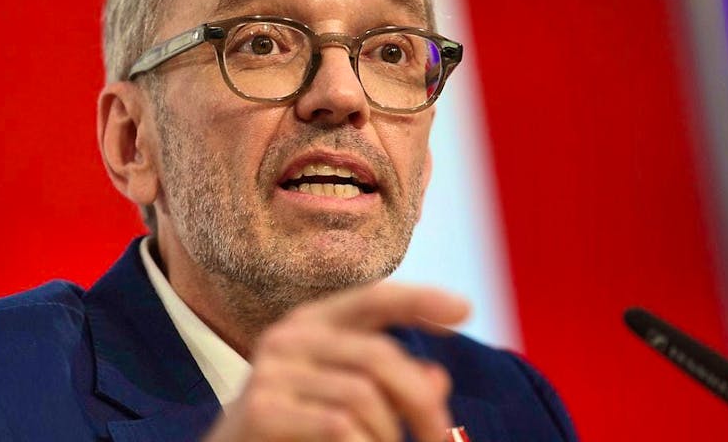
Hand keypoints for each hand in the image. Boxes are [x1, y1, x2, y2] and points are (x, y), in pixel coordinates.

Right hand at [203, 282, 469, 441]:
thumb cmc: (295, 429)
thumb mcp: (345, 400)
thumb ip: (388, 386)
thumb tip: (437, 379)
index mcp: (311, 324)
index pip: (372, 299)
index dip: (419, 299)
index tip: (465, 309)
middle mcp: (288, 336)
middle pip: (379, 355)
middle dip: (421, 402)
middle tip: (442, 440)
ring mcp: (270, 371)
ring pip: (363, 395)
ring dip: (389, 436)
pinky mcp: (261, 409)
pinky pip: (339, 425)